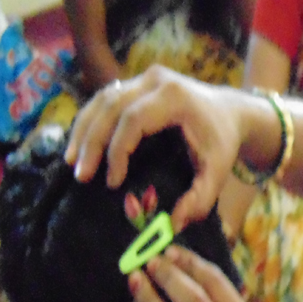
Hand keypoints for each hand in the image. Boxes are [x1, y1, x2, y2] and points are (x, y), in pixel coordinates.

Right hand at [65, 66, 245, 230]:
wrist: (230, 111)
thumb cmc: (222, 141)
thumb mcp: (218, 171)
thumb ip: (201, 198)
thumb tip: (175, 224)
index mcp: (175, 97)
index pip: (133, 120)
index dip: (117, 151)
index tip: (113, 182)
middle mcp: (155, 80)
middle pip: (110, 106)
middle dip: (91, 142)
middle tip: (80, 174)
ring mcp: (144, 77)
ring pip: (102, 99)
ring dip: (83, 130)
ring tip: (72, 161)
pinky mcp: (136, 82)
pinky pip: (105, 98)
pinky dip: (90, 121)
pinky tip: (80, 145)